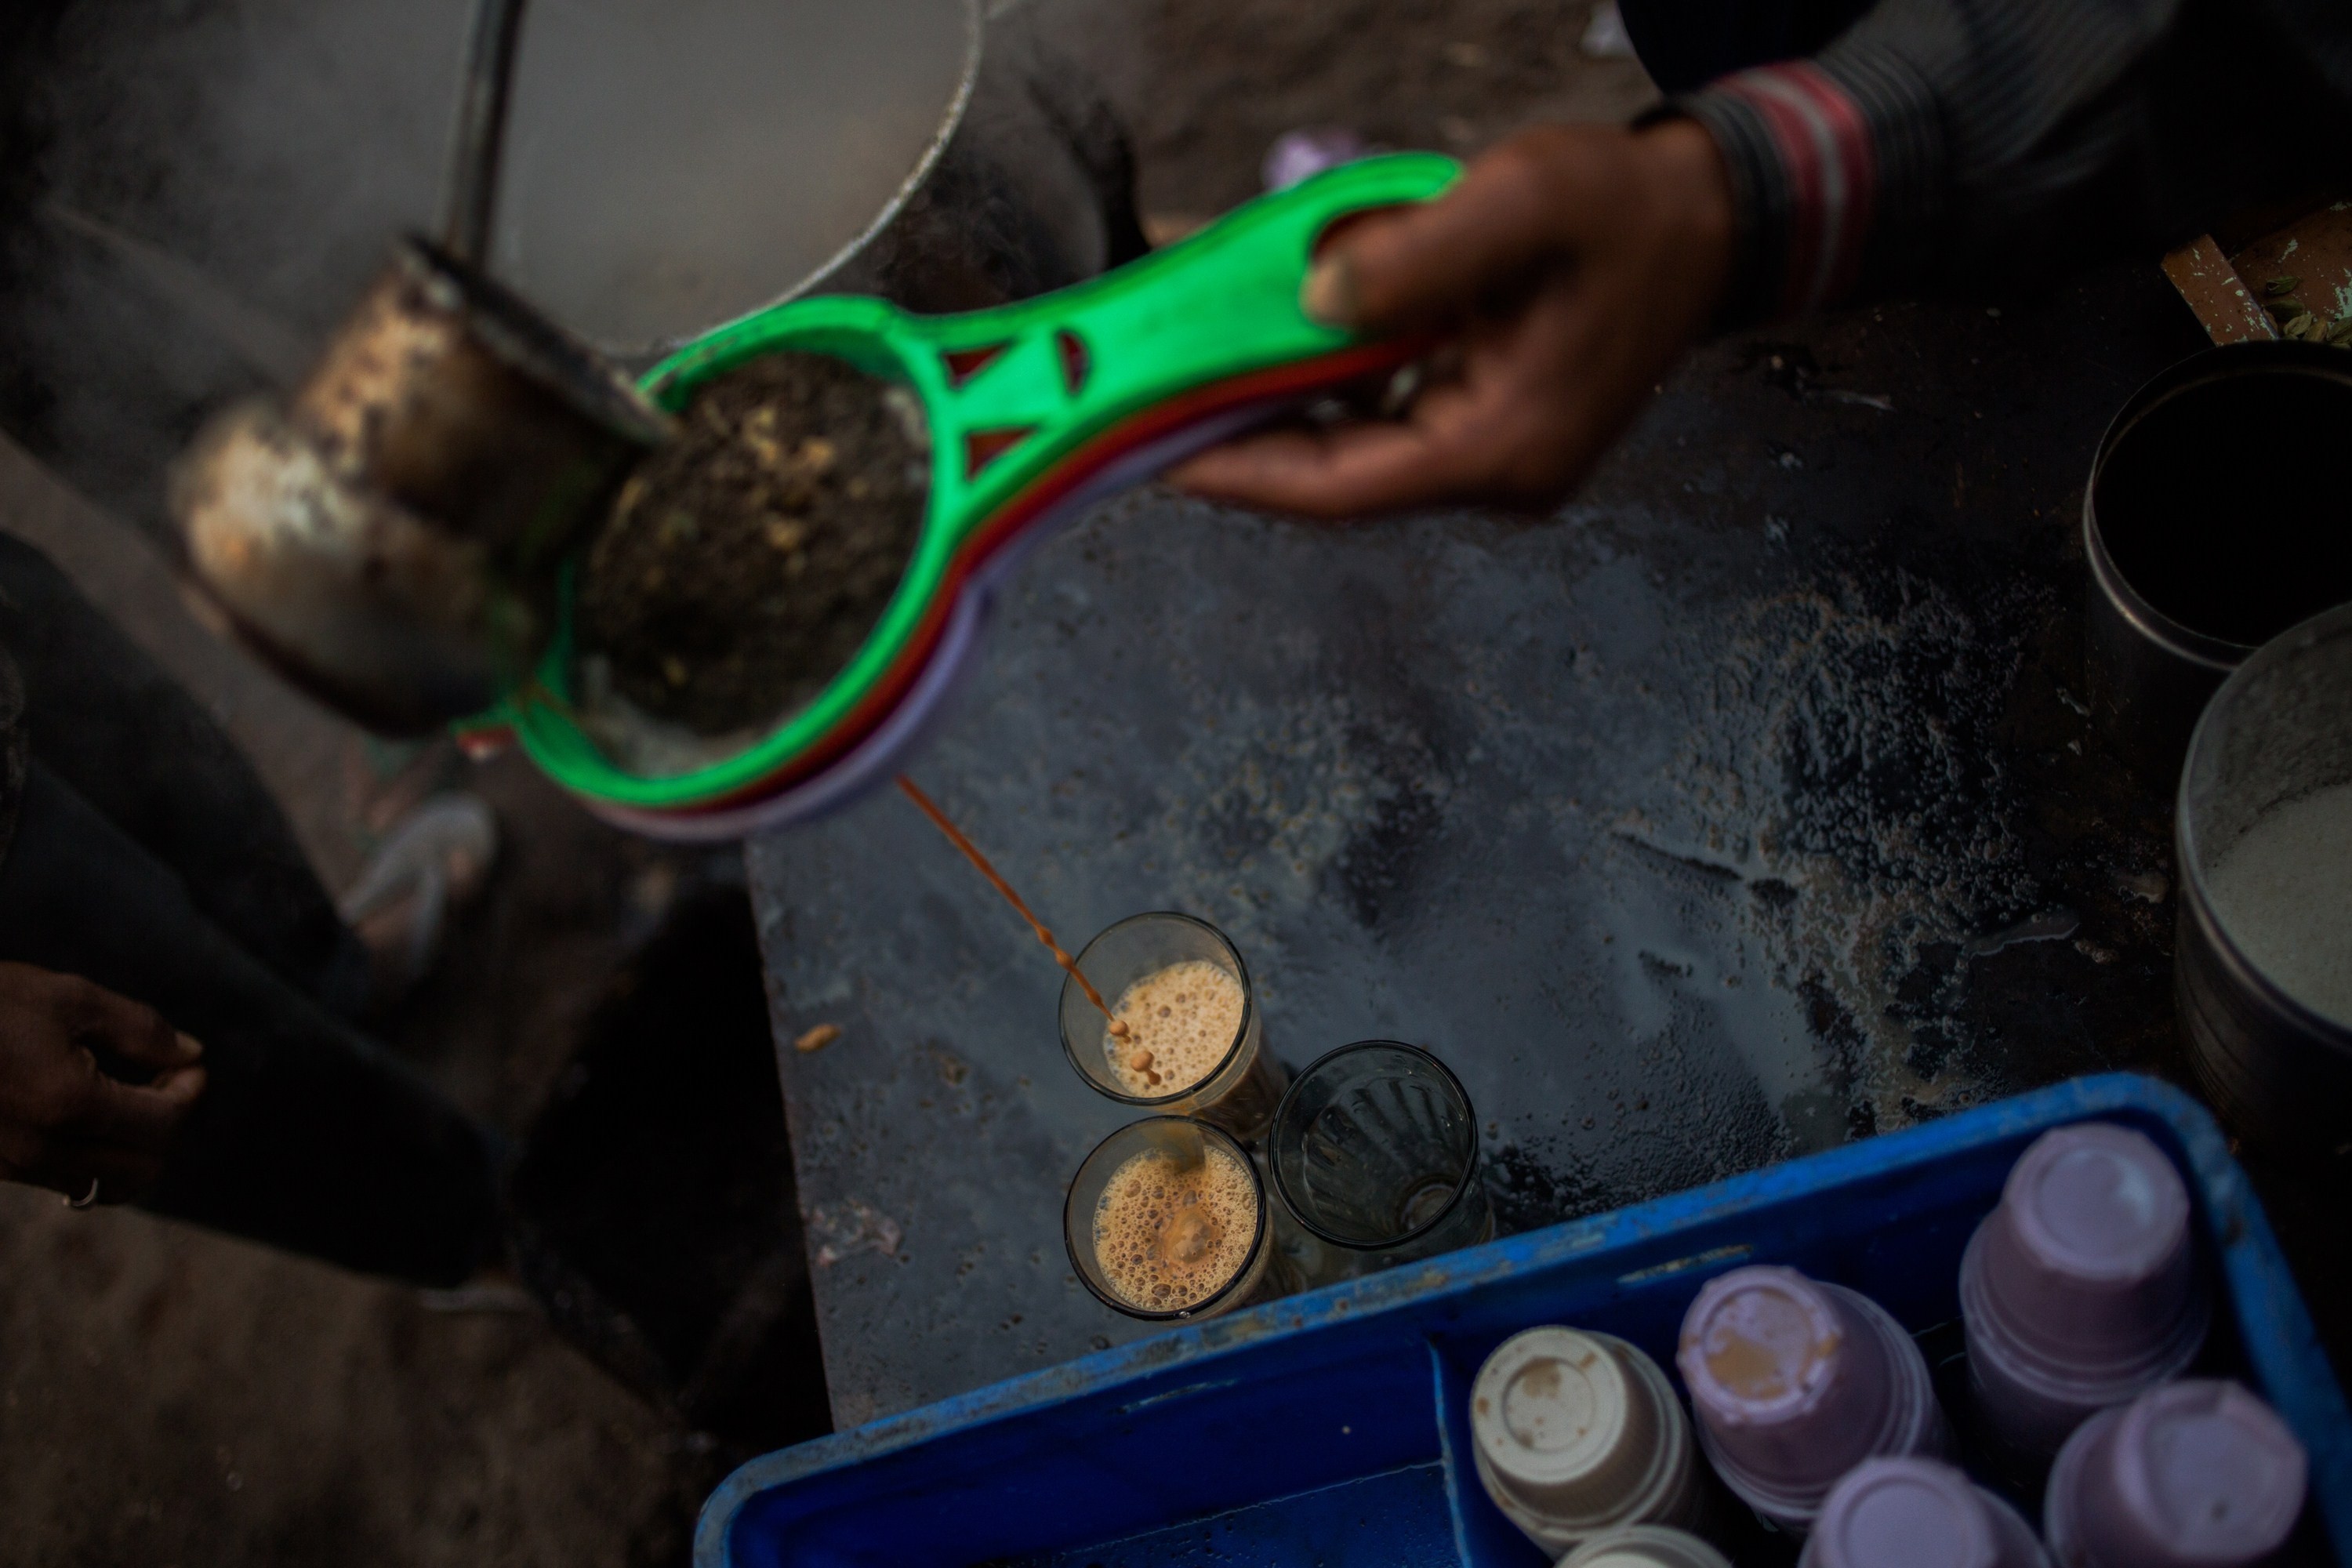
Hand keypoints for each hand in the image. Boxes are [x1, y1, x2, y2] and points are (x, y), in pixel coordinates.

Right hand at [0, 963, 204, 1203]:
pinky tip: (89, 1115)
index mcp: (71, 1105)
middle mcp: (46, 1149)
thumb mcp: (70, 999)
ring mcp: (17, 1167)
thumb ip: (142, 1030)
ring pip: (106, 1185)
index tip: (188, 1065)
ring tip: (129, 1100)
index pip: (164, 1124)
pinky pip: (66, 1180)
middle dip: (166, 1126)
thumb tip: (192, 1055)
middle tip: (161, 1081)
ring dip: (134, 1150)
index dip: (189, 1092)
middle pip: (145, 1167)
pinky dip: (95, 1157)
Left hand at [1174, 119, 1734, 517]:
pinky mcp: (1491, 430)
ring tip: (1191, 381)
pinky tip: (1272, 357)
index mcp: (1506, 447)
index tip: (1155, 454)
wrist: (1707, 221)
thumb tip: (1313, 300)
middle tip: (1148, 411)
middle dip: (1244, 445)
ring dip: (1279, 417)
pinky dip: (1326, 394)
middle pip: (1340, 479)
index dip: (1242, 475)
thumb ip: (1415, 254)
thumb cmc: (1622, 208)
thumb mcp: (1522, 200)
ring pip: (1358, 454)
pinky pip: (1386, 423)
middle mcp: (1500, 475)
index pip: (1343, 489)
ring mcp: (1497, 461)